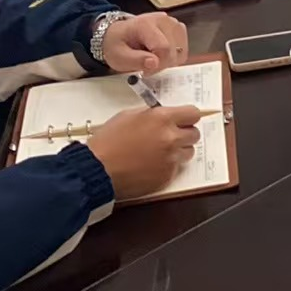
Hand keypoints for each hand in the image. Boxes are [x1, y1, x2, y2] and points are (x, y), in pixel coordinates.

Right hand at [85, 105, 203, 200]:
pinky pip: (175, 169)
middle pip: (194, 134)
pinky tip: (150, 166)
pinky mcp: (166, 177)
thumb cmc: (107, 142)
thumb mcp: (127, 116)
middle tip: (170, 137)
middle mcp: (171, 138)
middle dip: (184, 134)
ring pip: (188, 153)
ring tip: (158, 153)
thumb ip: (151, 115)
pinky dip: (166, 167)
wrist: (96, 170)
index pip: (193, 113)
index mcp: (162, 119)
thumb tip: (164, 116)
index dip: (187, 117)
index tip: (183, 120)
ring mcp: (170, 159)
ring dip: (178, 151)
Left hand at [100, 13, 188, 73]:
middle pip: (174, 50)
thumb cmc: (117, 44)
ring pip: (181, 51)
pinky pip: (183, 49)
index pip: (163, 48)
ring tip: (153, 60)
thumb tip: (154, 63)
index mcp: (145, 24)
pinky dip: (174, 57)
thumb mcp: (118, 57)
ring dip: (169, 61)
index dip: (157, 65)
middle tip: (147, 68)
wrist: (118, 34)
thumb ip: (136, 60)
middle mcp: (163, 19)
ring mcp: (172, 22)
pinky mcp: (178, 28)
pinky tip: (161, 55)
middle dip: (162, 64)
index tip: (145, 72)